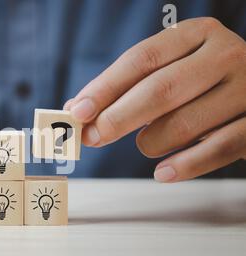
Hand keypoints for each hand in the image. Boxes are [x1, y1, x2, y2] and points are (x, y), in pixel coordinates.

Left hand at [65, 17, 245, 182]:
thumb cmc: (202, 84)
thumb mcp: (170, 70)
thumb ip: (128, 87)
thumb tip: (78, 109)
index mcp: (196, 34)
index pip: (142, 59)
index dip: (106, 87)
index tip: (78, 110)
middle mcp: (225, 56)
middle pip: (159, 90)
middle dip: (117, 118)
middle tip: (92, 137)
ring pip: (183, 124)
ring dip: (150, 142)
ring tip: (144, 144)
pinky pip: (217, 150)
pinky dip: (184, 165)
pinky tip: (162, 173)